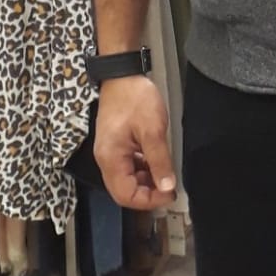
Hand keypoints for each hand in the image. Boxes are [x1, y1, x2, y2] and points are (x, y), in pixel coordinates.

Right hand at [94, 76, 175, 210]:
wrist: (122, 75)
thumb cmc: (135, 98)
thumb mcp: (153, 130)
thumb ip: (160, 161)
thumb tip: (167, 187)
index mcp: (111, 159)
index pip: (126, 195)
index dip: (148, 200)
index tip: (169, 195)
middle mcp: (106, 159)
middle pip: (124, 191)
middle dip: (147, 194)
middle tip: (169, 189)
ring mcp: (110, 152)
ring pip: (127, 179)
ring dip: (146, 182)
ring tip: (165, 175)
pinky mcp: (115, 145)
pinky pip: (128, 166)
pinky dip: (142, 169)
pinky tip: (156, 163)